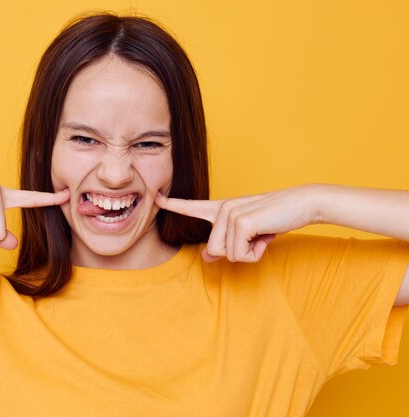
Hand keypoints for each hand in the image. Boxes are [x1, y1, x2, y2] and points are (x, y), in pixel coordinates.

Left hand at [155, 185, 318, 262]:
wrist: (301, 203)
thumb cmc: (275, 218)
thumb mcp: (247, 234)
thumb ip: (225, 244)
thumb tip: (206, 258)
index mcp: (222, 208)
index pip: (192, 206)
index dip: (173, 204)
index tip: (156, 198)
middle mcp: (222, 208)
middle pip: (214, 250)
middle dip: (237, 253)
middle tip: (257, 236)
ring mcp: (229, 213)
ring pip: (225, 254)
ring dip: (248, 253)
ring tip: (261, 235)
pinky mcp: (240, 221)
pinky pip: (239, 254)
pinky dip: (255, 253)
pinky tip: (265, 236)